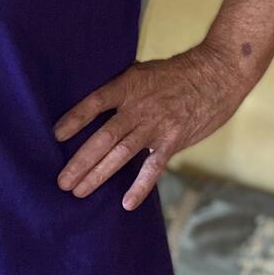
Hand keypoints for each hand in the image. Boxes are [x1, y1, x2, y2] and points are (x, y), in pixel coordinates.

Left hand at [51, 42, 252, 210]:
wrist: (217, 74)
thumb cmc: (177, 73)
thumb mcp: (144, 72)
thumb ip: (122, 89)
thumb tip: (96, 107)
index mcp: (128, 85)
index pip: (95, 103)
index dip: (75, 118)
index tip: (56, 135)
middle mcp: (139, 107)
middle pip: (103, 137)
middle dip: (80, 161)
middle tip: (62, 181)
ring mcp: (156, 125)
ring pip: (121, 154)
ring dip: (98, 175)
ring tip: (79, 191)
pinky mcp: (174, 141)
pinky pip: (153, 167)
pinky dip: (140, 186)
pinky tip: (126, 203)